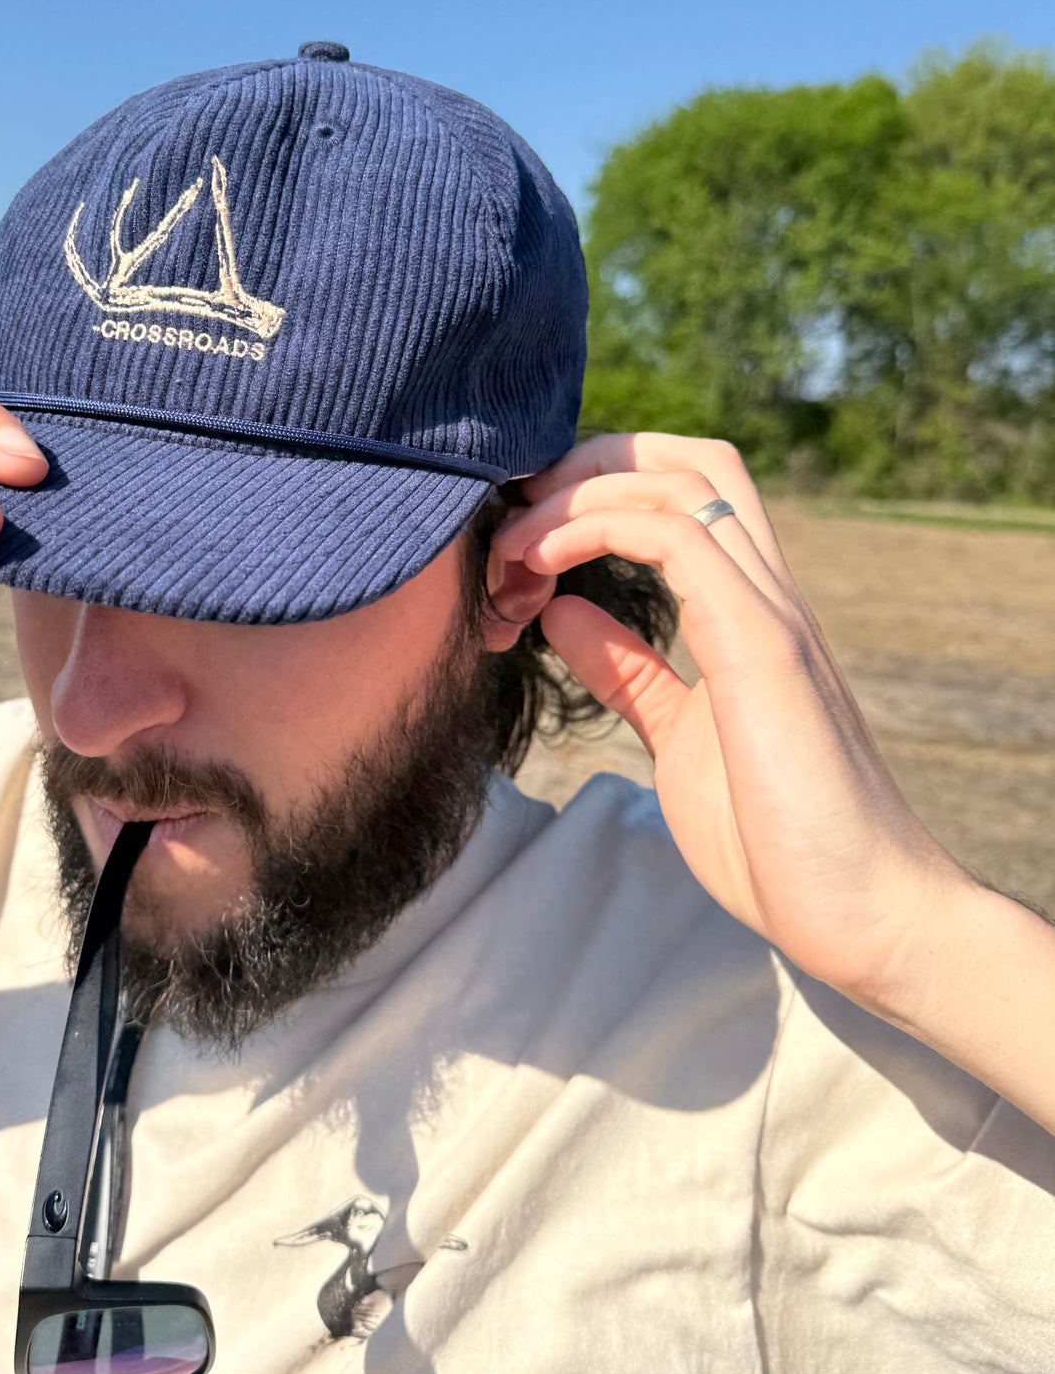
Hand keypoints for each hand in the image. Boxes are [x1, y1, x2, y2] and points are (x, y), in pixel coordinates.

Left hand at [493, 432, 966, 1008]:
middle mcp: (766, 594)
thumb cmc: (779, 841)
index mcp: (747, 613)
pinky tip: (540, 576)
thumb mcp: (676, 741)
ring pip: (681, 479)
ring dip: (574, 500)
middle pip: (686, 458)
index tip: (520, 542)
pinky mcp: (762, 645)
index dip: (595, 487)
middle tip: (508, 524)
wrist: (866, 916)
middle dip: (584, 465)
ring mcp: (769, 612)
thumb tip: (563, 611)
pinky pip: (677, 539)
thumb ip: (628, 673)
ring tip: (508, 556)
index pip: (684, 491)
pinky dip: (595, 531)